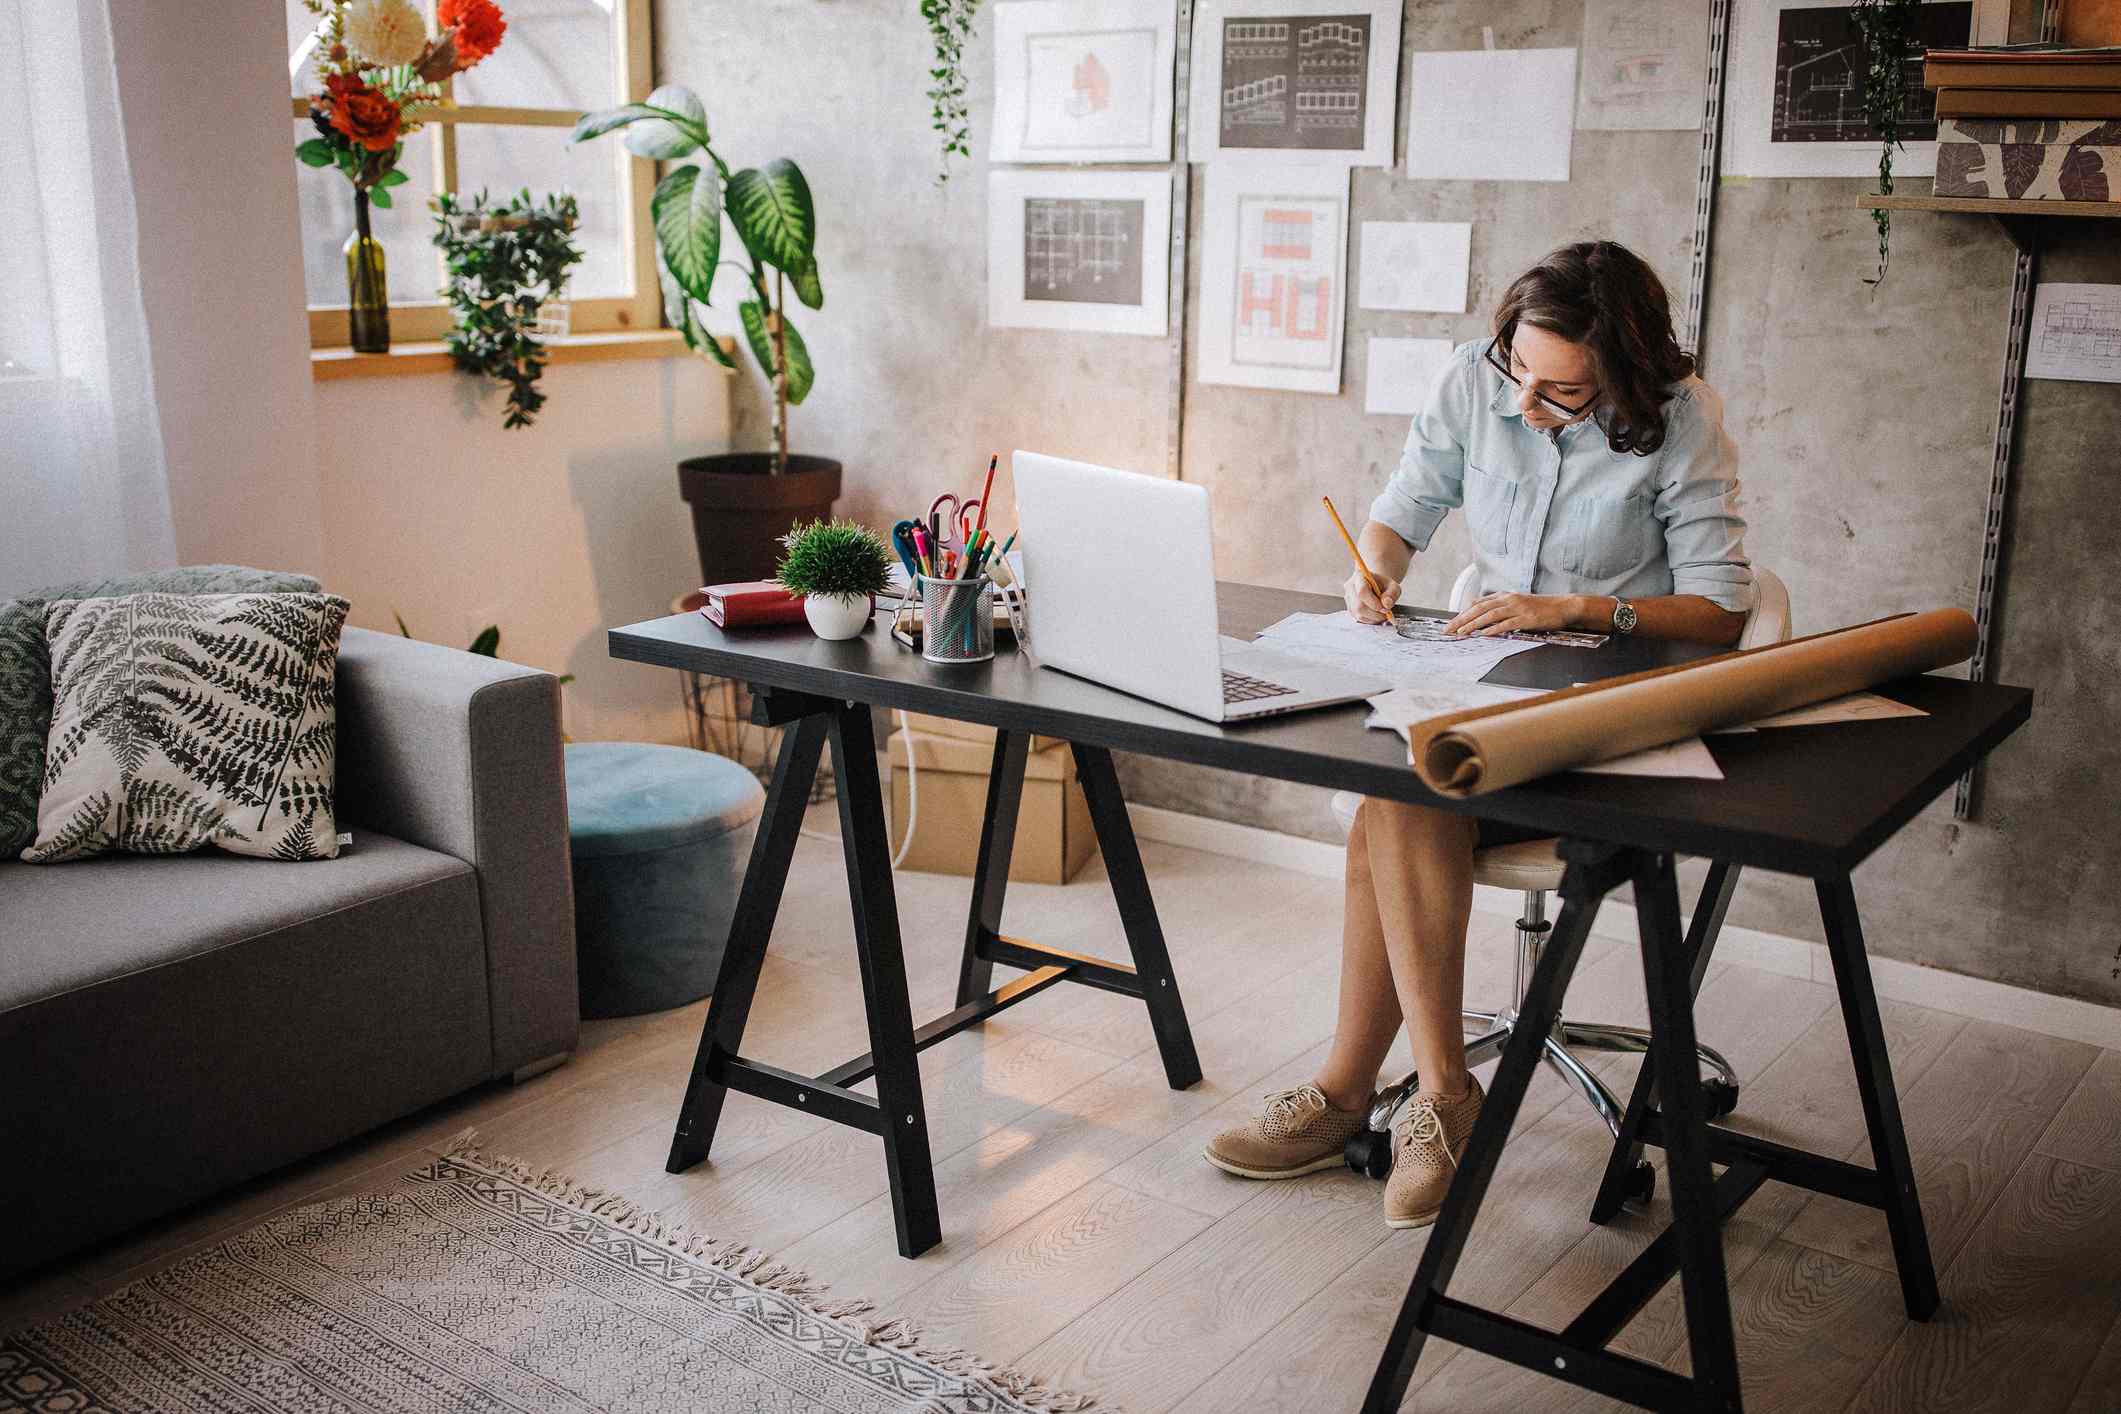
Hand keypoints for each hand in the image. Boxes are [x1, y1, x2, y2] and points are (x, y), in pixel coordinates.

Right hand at [1344, 569, 1400, 623]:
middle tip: (1386, 612)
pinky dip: (1370, 619)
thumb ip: (1392, 594)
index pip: (1362, 591)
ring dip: (1374, 617)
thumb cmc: (1384, 585)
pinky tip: (1376, 614)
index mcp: (1359, 576)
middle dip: (1375, 613)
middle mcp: (1350, 588)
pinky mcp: (1350, 609)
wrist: (1377, 586)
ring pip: (1358, 614)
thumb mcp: (1393, 586)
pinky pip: (1359, 619)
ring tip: (1382, 613)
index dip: (1373, 602)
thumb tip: (1386, 604)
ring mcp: (1349, 599)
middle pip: (1359, 606)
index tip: (1384, 607)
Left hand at [1445, 592, 1583, 636]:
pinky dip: (1495, 629)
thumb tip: (1475, 605)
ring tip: (1461, 633)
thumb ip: (1496, 604)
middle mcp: (1509, 600)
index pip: (1478, 605)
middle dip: (1462, 620)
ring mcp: (1518, 608)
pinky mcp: (1527, 618)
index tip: (1450, 624)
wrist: (1563, 606)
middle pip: (1480, 609)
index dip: (1462, 614)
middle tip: (1448, 630)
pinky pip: (1508, 624)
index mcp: (1504, 596)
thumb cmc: (1539, 608)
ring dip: (1474, 624)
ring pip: (1490, 615)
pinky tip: (1485, 634)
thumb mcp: (1515, 602)